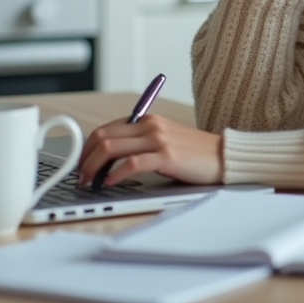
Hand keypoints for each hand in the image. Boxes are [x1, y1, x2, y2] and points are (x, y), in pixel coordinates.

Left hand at [77, 115, 223, 186]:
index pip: (105, 128)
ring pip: (111, 147)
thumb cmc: (195, 153)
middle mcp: (151, 126)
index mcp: (147, 120)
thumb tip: (110, 157)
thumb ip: (141, 142)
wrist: (223, 156)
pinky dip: (115, 174)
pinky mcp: (167, 157)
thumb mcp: (165, 139)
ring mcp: (158, 140)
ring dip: (94, 167)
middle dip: (85, 158)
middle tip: (80, 176)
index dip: (87, 148)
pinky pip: (132, 163)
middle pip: (103, 136)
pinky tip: (110, 183)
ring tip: (89, 182)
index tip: (81, 164)